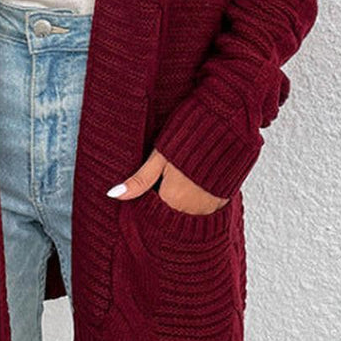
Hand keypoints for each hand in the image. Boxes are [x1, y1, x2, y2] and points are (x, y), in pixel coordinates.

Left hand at [106, 149, 229, 214]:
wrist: (228, 128)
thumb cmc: (190, 137)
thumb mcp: (159, 157)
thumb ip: (139, 180)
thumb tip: (113, 195)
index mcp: (172, 199)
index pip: (153, 211)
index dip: (150, 197)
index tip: (154, 183)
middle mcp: (191, 209)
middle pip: (170, 213)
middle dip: (166, 200)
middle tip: (169, 176)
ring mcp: (209, 208)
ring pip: (187, 213)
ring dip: (182, 201)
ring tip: (183, 176)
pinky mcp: (223, 203)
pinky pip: (205, 210)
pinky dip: (198, 200)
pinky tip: (197, 181)